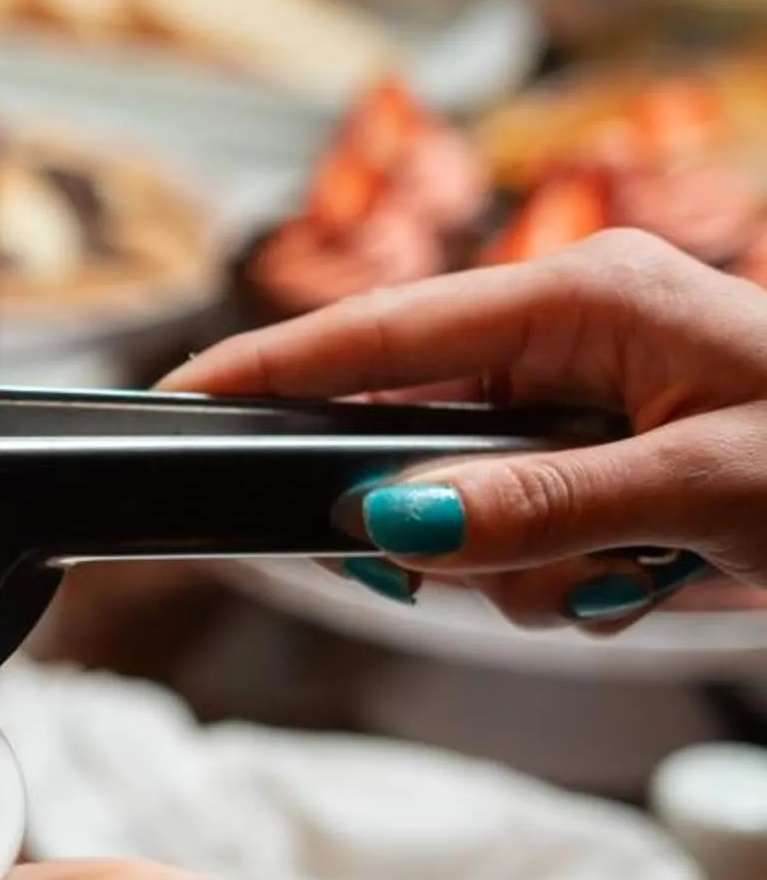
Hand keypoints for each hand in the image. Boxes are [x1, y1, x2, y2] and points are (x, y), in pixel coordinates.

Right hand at [166, 229, 766, 627]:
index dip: (267, 371)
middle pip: (415, 434)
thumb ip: (535, 508)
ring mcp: (599, 394)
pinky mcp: (619, 455)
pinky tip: (656, 581)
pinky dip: (576, 579)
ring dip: (537, 569)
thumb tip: (391, 518)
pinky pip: (531, 530)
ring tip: (647, 579)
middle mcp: (579, 332)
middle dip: (452, 525)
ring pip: (471, 501)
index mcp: (586, 297)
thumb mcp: (705, 493)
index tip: (175, 402)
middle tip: (546, 571)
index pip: (381, 335)